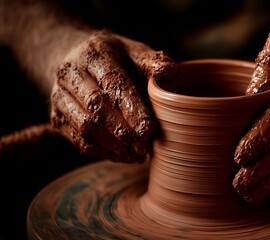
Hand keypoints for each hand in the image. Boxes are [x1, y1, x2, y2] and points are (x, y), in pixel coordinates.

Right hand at [50, 30, 174, 162]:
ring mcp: (59, 97)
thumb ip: (151, 62)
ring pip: (84, 127)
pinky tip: (124, 156)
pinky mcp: (56, 118)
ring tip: (137, 155)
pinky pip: (78, 140)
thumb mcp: (134, 52)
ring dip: (113, 145)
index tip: (149, 129)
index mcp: (93, 54)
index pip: (113, 83)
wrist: (76, 60)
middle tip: (145, 147)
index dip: (132, 108)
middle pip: (96, 107)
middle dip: (123, 131)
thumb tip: (169, 71)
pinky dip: (103, 152)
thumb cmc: (115, 58)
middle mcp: (70, 74)